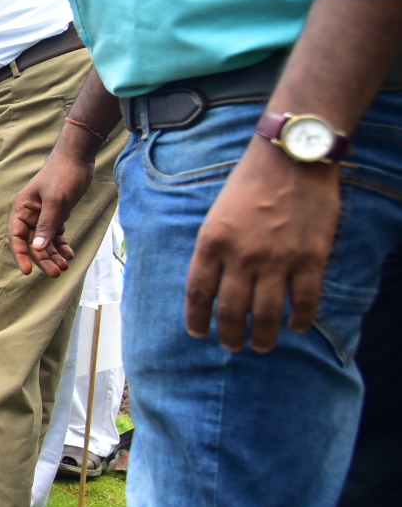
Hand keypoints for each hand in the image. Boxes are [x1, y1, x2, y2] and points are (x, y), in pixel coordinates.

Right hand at [7, 129, 99, 276]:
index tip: (28, 271)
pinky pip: (56, 235)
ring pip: (45, 241)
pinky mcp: (57, 215)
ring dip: (53, 255)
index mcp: (22, 209)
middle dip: (43, 259)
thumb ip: (46, 225)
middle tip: (56, 272)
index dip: (21, 255)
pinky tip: (70, 254)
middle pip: (32, 243)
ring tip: (65, 266)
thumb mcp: (55, 200)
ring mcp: (43, 215)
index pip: (16, 237)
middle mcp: (30, 214)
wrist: (78, 158)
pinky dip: (62, 246)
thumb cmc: (62, 175)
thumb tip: (37, 248)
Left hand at [186, 138, 339, 353]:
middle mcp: (242, 256)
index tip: (198, 334)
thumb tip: (210, 284)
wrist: (291, 159)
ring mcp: (278, 259)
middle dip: (230, 336)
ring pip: (267, 315)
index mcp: (212, 243)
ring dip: (262, 337)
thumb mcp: (215, 214)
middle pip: (231, 311)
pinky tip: (297, 328)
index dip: (196, 320)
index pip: (198, 294)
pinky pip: (305, 301)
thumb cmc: (248, 184)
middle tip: (232, 347)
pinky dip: (300, 320)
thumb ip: (213, 249)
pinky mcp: (310, 258)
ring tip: (261, 346)